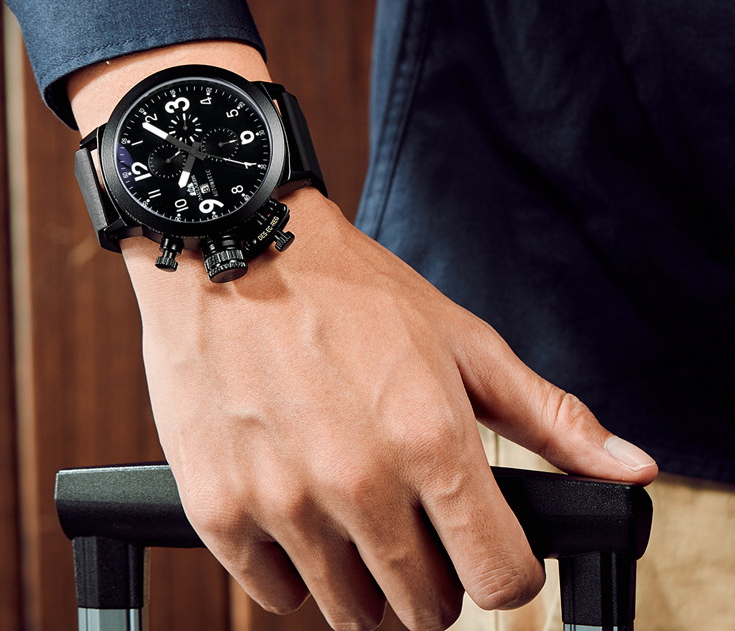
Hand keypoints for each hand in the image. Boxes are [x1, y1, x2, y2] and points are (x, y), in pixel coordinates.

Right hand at [69, 43, 656, 630]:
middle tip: (410, 522)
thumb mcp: (459, 336)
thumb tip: (626, 469)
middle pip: (423, 611)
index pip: (501, 581)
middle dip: (432, 579)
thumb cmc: (344, 287)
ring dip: (360, 577)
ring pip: (348, 611)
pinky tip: (295, 508)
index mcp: (430, 442)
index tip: (481, 548)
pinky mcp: (218, 507)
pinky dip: (289, 566)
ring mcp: (282, 502)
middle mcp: (358, 484)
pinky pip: (270, 592)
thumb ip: (546, 416)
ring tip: (349, 510)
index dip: (503, 572)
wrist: (233, 249)